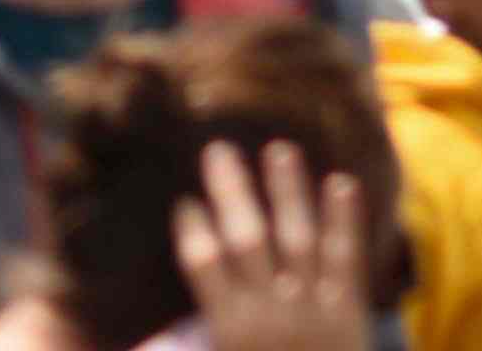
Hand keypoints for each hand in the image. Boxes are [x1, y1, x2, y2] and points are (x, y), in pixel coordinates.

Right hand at [170, 137, 370, 350]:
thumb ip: (185, 344)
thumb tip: (133, 344)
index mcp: (230, 329)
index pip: (203, 265)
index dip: (193, 231)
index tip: (185, 201)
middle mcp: (269, 311)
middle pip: (247, 240)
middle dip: (232, 193)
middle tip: (218, 149)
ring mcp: (311, 307)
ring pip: (297, 238)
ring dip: (287, 192)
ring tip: (279, 150)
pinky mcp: (348, 310)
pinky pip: (346, 258)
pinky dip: (344, 221)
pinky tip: (340, 183)